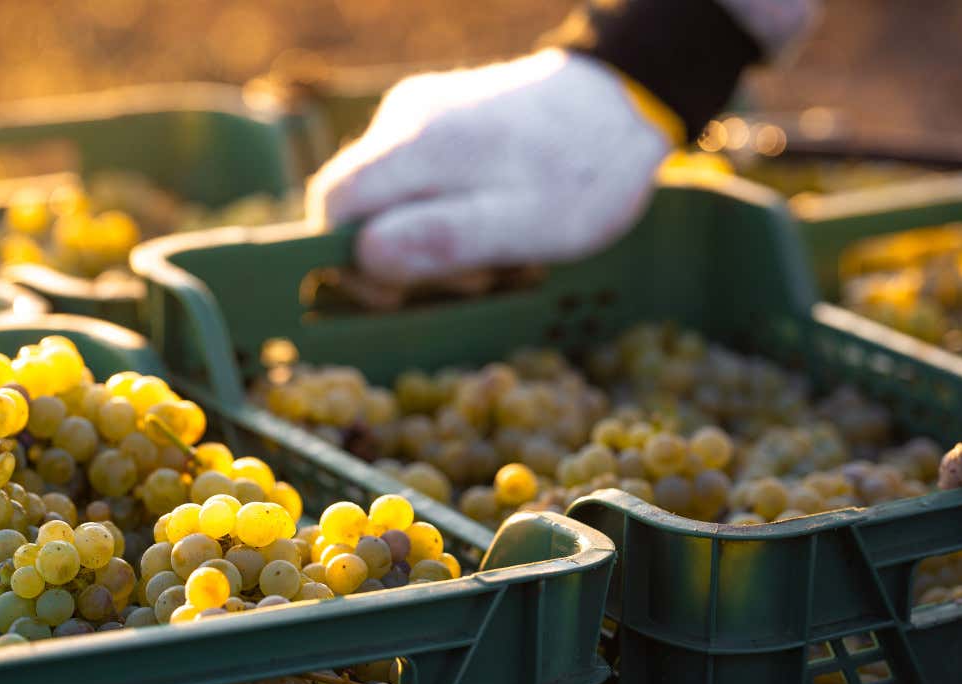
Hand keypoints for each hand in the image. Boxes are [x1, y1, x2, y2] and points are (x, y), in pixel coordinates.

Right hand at [306, 49, 671, 284]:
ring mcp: (422, 112)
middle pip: (359, 202)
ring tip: (496, 254)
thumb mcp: (526, 225)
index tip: (395, 298)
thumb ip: (445, 239)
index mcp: (418, 143)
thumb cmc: (584, 174)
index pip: (334, 203)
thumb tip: (367, 258)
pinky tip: (495, 222)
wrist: (627, 107)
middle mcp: (406, 117)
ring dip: (427, 238)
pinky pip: (418, 179)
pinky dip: (444, 213)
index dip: (347, 260)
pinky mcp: (443, 118)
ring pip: (390, 194)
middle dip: (398, 256)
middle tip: (472, 281)